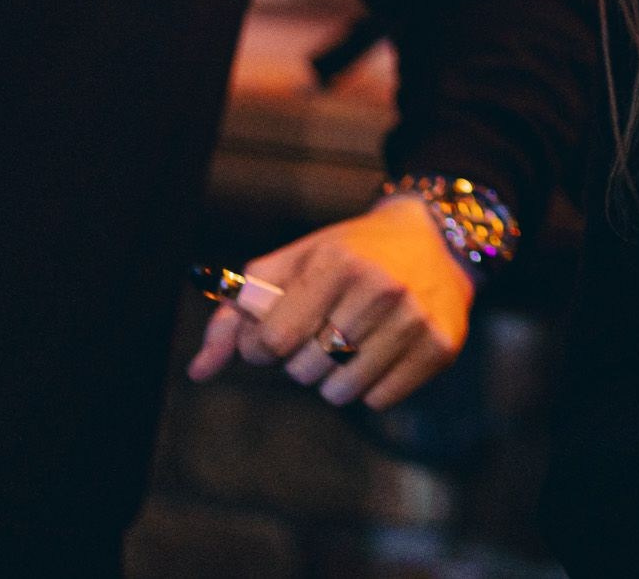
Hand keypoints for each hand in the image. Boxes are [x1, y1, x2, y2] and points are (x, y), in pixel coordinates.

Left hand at [186, 197, 476, 409]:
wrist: (436, 238)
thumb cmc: (350, 253)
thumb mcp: (294, 263)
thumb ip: (237, 312)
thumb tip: (199, 370)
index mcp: (338, 262)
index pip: (274, 340)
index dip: (262, 346)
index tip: (274, 335)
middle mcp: (380, 288)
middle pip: (305, 370)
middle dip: (300, 360)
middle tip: (320, 332)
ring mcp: (413, 319)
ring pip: (341, 391)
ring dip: (333, 378)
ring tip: (349, 344)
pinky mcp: (440, 347)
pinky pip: (379, 400)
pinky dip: (370, 386)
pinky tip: (380, 352)